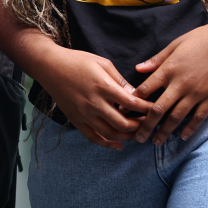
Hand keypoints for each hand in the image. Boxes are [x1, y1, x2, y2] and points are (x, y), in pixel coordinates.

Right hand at [35, 47, 154, 150]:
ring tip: (138, 134)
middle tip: (150, 124)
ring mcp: (84, 113)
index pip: (131, 103)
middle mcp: (94, 103)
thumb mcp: (102, 63)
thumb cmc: (77, 61)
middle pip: (124, 123)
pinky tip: (118, 146)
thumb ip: (119, 80)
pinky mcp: (76, 119)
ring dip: (128, 137)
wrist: (49, 66)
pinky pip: (93, 137)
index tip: (157, 109)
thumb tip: (135, 94)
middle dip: (141, 126)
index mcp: (103, 86)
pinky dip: (108, 145)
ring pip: (111, 133)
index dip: (147, 108)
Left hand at [133, 20, 207, 144]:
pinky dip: (190, 128)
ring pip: (177, 117)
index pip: (145, 90)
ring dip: (165, 131)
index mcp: (168, 69)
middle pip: (158, 109)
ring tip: (156, 142)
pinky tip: (182, 137)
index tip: (124, 112)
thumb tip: (138, 69)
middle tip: (137, 138)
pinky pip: (198, 117)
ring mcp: (196, 92)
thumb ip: (156, 60)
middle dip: (147, 125)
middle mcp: (180, 84)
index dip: (132, 102)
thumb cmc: (200, 39)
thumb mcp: (174, 45)